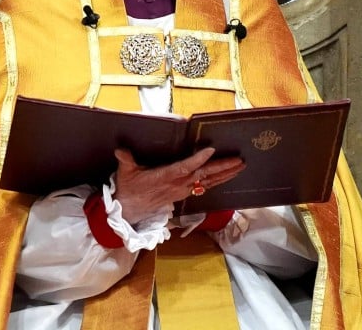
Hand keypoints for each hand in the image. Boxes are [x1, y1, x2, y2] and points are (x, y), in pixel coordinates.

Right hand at [112, 147, 244, 223]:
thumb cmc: (128, 189)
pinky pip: (204, 188)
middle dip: (223, 167)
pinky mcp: (183, 195)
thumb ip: (125, 160)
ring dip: (225, 175)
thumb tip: (120, 150)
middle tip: (240, 160)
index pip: (185, 167)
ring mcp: (182, 191)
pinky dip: (217, 181)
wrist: (129, 211)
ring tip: (240, 166)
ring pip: (208, 182)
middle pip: (204, 175)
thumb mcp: (125, 173)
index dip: (198, 159)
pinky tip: (226, 176)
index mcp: (166, 176)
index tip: (211, 150)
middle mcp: (178, 184)